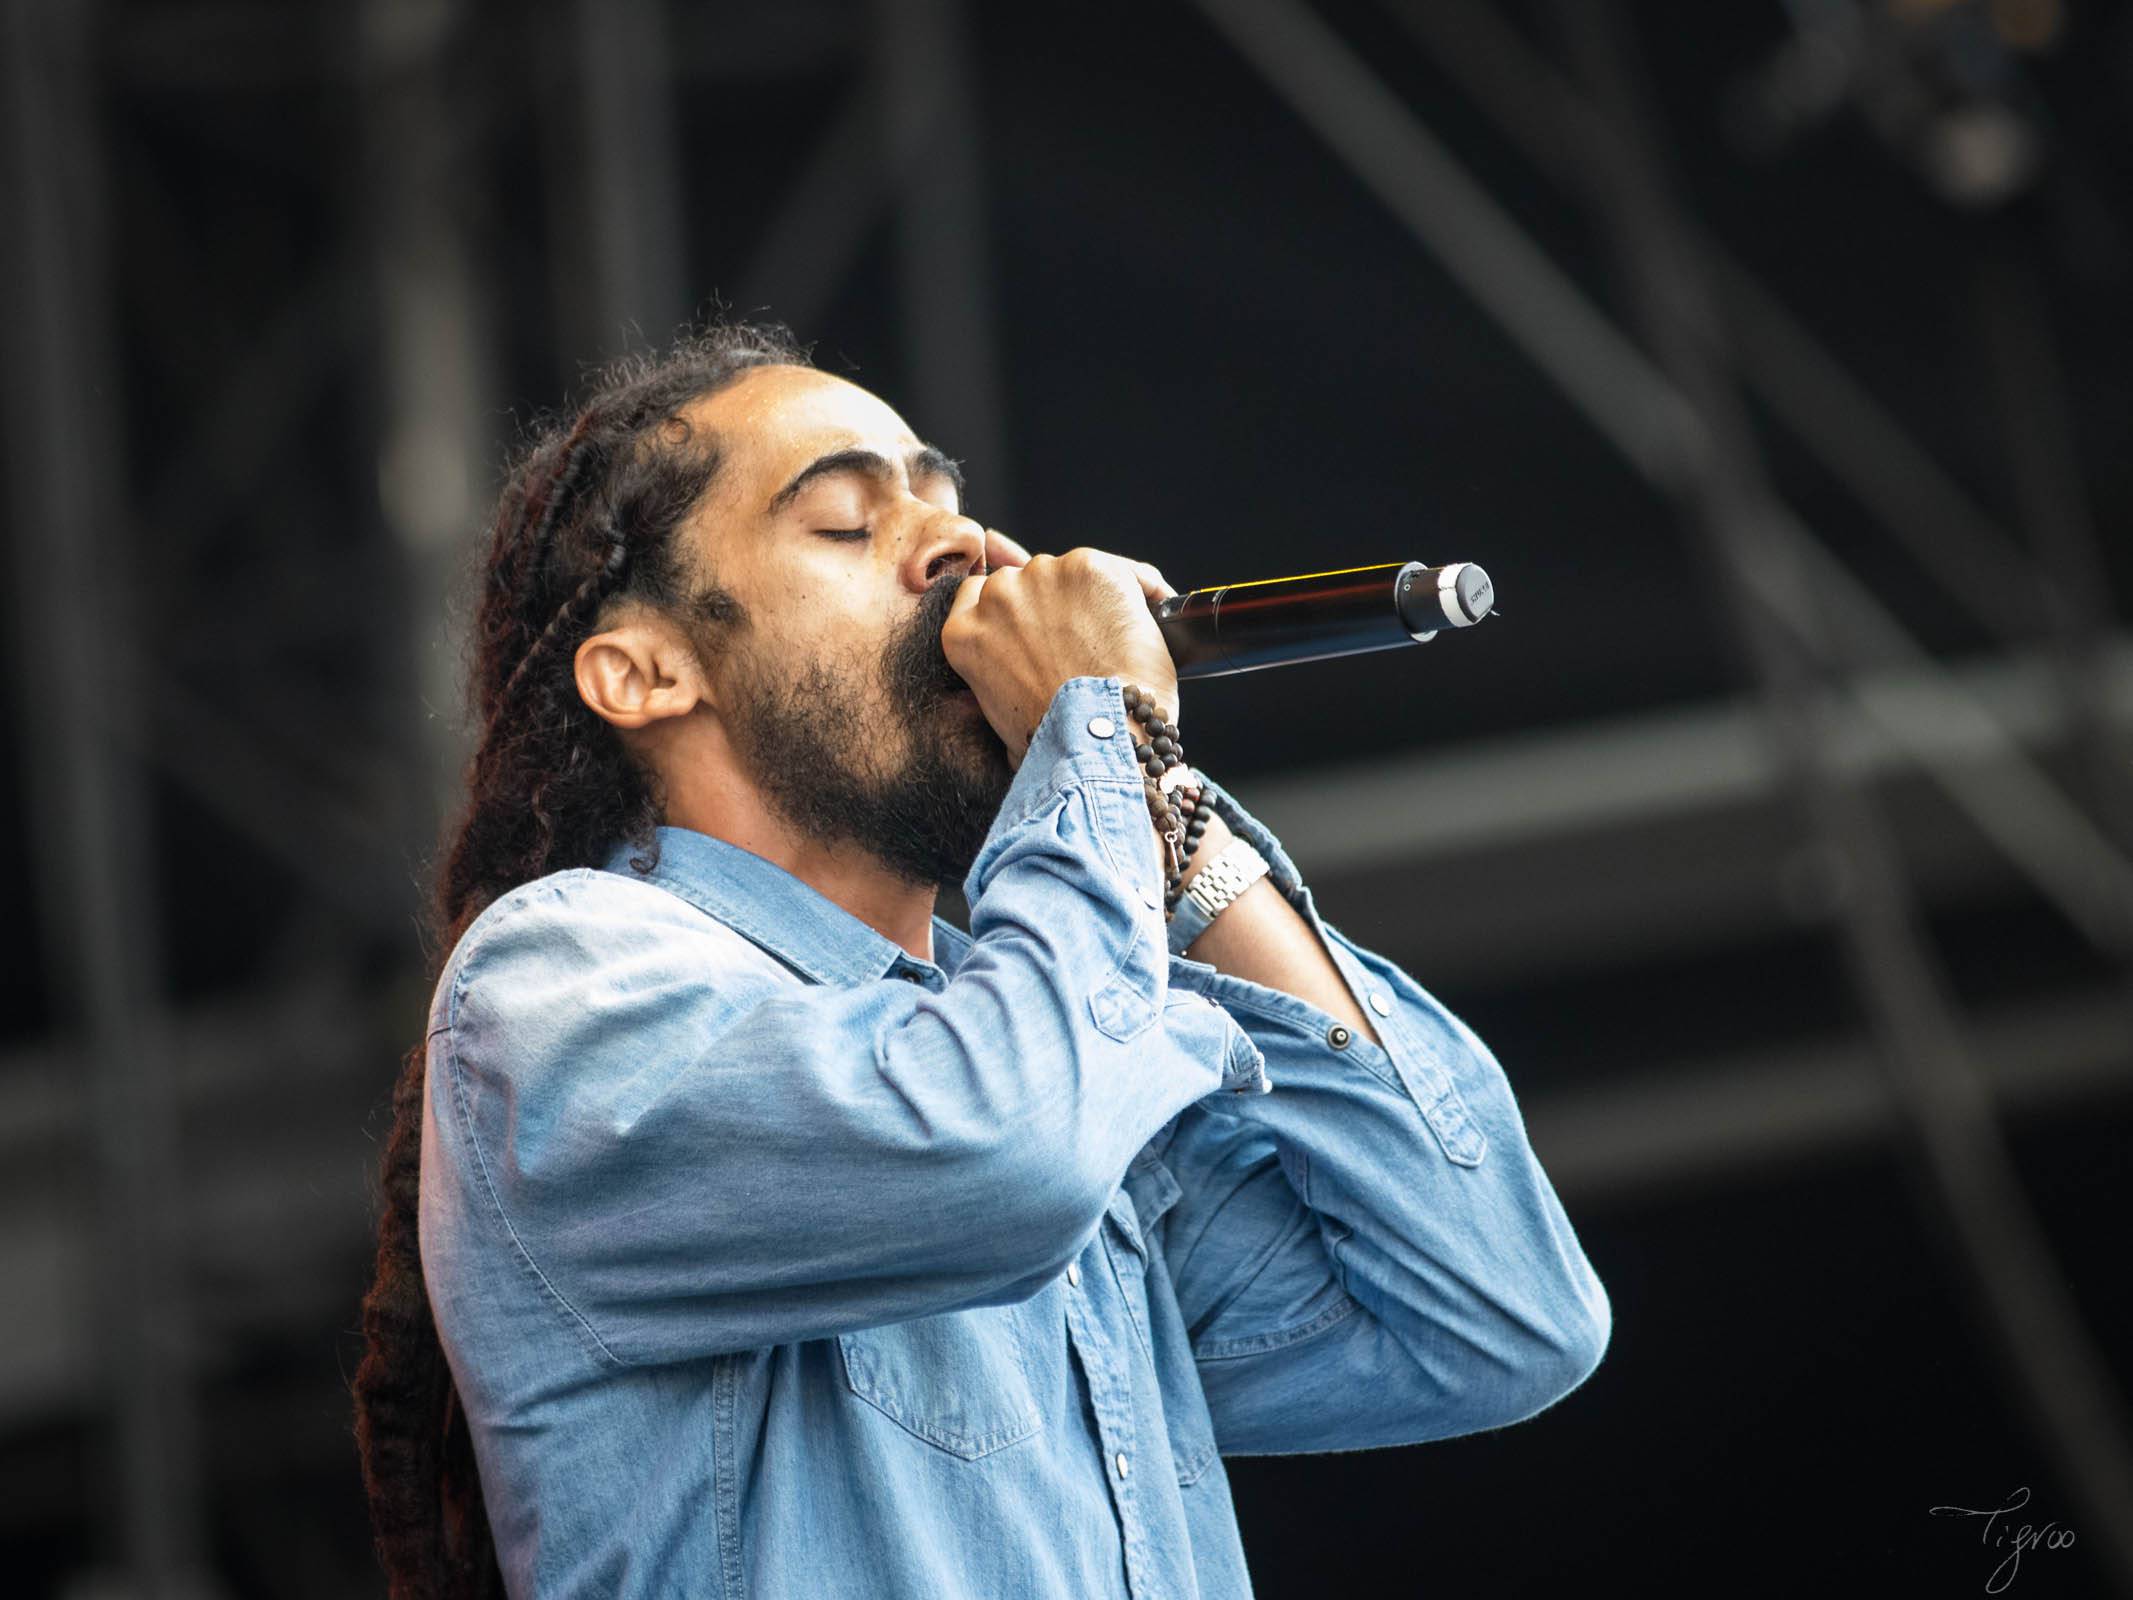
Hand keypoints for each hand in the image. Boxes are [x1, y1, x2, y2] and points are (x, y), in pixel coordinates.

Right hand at [945, 536, 1181, 765]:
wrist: (1097, 737)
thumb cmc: (1057, 740)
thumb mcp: (1000, 718)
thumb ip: (998, 681)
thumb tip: (1013, 677)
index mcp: (965, 631)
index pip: (980, 594)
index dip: (1014, 611)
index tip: (1036, 626)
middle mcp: (997, 594)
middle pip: (1026, 579)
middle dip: (1051, 604)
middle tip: (1081, 642)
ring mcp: (1043, 576)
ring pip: (1072, 572)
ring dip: (1091, 597)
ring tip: (1115, 639)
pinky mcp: (1089, 568)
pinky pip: (1124, 572)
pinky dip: (1142, 592)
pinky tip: (1149, 620)